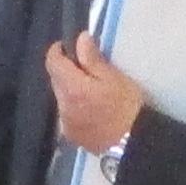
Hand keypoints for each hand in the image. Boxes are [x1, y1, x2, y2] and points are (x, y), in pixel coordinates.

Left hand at [43, 35, 147, 152]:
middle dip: (65, 71)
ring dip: (69, 90)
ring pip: (61, 98)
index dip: (56, 51)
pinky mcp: (72, 136)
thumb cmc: (127, 107)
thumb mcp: (113, 78)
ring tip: (90, 91)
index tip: (66, 46)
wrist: (133, 145)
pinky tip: (90, 110)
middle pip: (55, 81)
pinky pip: (66, 114)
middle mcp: (62, 106)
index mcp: (71, 88)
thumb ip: (92, 59)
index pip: (52, 63)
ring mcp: (65, 123)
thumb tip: (79, 39)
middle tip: (84, 68)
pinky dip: (73, 107)